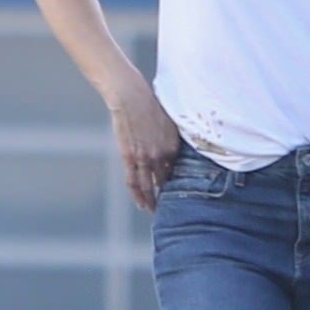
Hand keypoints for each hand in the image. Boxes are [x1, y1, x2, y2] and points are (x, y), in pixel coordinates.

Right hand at [111, 79, 182, 212]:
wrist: (130, 97)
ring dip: (152, 201)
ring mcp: (144, 157)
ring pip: (149, 186)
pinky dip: (138, 195)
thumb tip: (176, 150)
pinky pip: (133, 181)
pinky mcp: (128, 157)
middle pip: (165, 181)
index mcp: (174, 146)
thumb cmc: (150, 106)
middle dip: (168, 196)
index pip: (178, 171)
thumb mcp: (170, 123)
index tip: (180, 192)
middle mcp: (161, 155)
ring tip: (155, 212)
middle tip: (171, 209)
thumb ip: (173, 139)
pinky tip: (142, 205)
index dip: (178, 182)